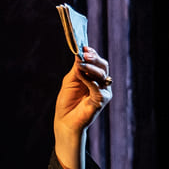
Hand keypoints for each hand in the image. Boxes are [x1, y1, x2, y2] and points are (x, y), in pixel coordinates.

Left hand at [54, 47, 112, 168]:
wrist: (65, 121)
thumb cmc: (67, 101)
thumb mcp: (70, 80)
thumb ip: (77, 68)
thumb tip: (80, 54)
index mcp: (93, 77)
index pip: (97, 62)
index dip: (92, 54)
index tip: (84, 48)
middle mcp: (101, 83)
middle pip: (103, 66)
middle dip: (94, 58)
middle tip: (85, 54)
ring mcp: (103, 92)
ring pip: (102, 75)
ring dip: (90, 68)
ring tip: (79, 65)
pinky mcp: (101, 100)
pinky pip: (97, 87)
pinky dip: (88, 80)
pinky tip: (80, 75)